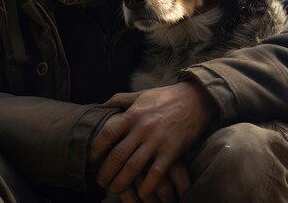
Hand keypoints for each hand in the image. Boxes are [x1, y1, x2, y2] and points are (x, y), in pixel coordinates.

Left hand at [90, 82, 216, 198]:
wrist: (196, 99)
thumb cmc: (165, 97)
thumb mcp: (140, 95)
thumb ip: (120, 99)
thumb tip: (102, 105)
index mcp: (132, 115)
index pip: (107, 135)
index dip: (96, 150)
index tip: (91, 160)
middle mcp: (142, 128)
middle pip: (117, 155)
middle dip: (105, 172)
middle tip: (100, 181)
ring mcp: (157, 141)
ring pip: (133, 167)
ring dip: (121, 182)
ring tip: (115, 189)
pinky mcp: (172, 151)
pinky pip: (156, 173)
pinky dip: (146, 186)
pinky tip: (141, 193)